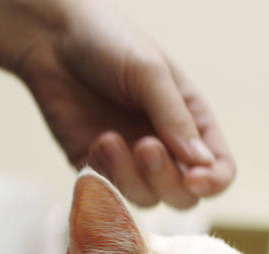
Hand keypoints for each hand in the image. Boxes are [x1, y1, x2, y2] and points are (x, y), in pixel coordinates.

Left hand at [14, 1, 233, 207]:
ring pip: (147, 199)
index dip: (212, 182)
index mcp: (191, 121)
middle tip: (146, 146)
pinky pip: (110, 193)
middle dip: (166, 179)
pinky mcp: (98, 168)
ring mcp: (131, 161)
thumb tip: (202, 164)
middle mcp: (166, 147)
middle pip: (184, 195)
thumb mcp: (149, 72)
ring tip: (110, 138)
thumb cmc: (108, 43)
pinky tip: (97, 140)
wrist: (50, 39)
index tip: (194, 178)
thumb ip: (175, 118)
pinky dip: (106, 174)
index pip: (219, 169)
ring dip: (131, 177)